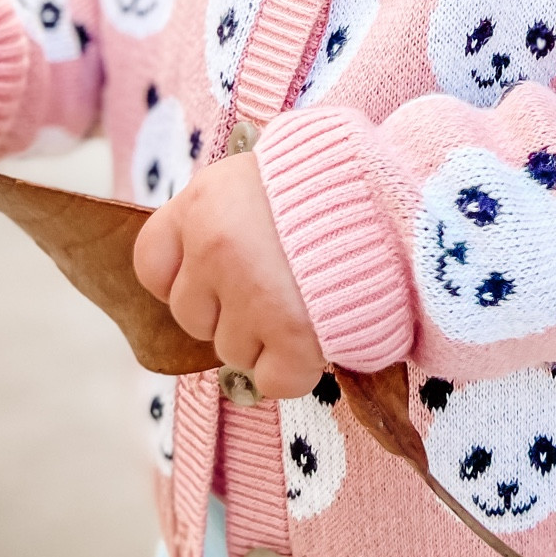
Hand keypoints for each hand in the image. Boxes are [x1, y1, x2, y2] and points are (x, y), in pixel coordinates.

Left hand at [133, 153, 324, 398]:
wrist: (403, 199)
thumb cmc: (339, 182)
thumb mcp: (267, 174)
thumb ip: (229, 212)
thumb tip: (205, 263)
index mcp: (204, 202)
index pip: (152, 264)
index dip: (183, 279)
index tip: (215, 280)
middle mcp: (217, 249)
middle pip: (192, 316)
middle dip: (229, 312)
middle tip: (278, 288)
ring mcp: (253, 296)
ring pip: (232, 352)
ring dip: (267, 340)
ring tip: (310, 302)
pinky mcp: (294, 338)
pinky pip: (274, 382)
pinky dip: (297, 370)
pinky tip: (320, 337)